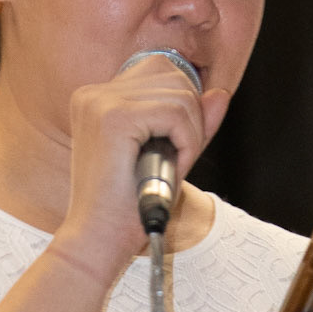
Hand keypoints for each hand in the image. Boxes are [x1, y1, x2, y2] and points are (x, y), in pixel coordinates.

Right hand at [55, 54, 230, 278]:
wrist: (99, 241)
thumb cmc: (129, 206)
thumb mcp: (168, 155)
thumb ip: (193, 123)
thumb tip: (220, 93)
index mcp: (97, 98)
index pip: (159, 70)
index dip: (183, 105)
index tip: (176, 143)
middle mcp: (93, 93)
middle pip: (172, 75)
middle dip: (190, 119)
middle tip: (175, 160)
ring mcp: (100, 102)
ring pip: (180, 95)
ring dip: (190, 135)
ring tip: (170, 167)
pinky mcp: (115, 117)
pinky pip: (176, 114)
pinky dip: (187, 143)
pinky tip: (171, 168)